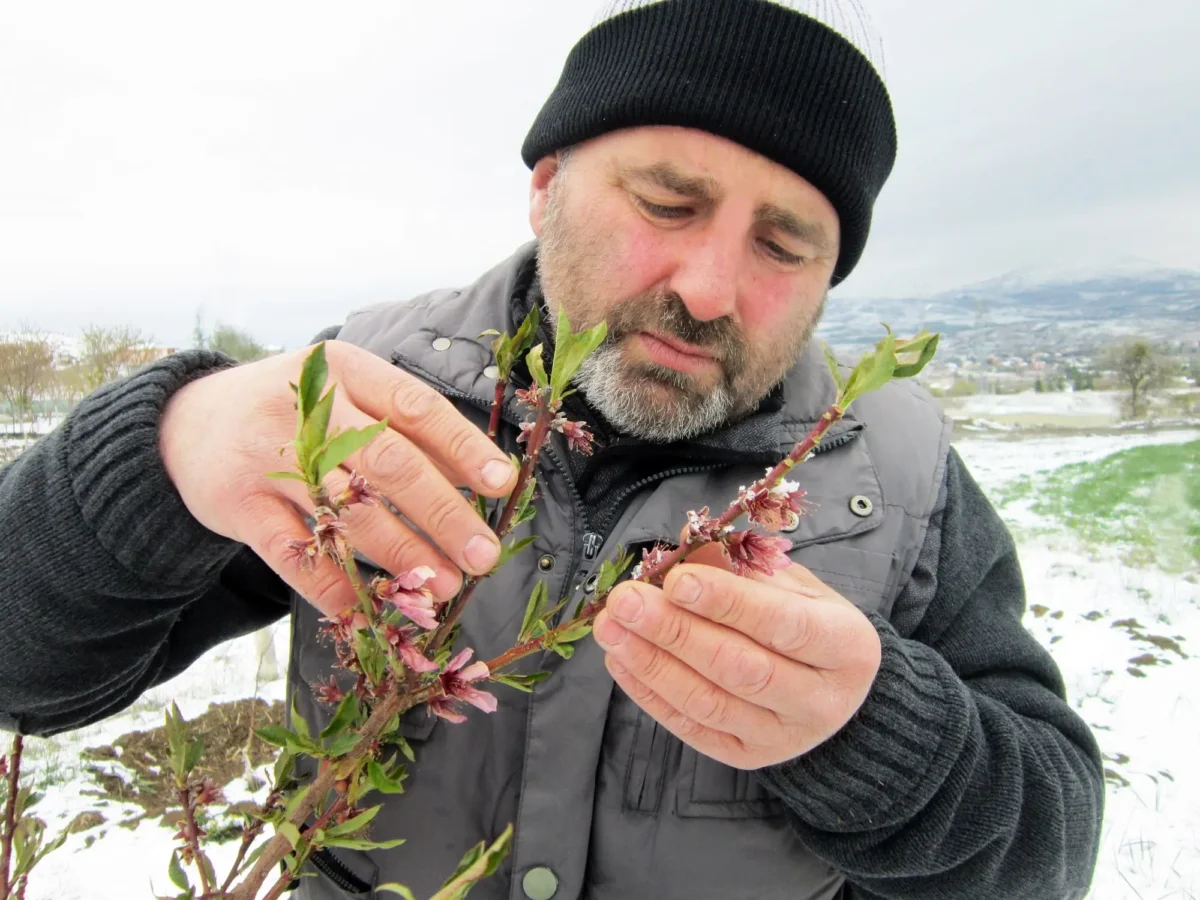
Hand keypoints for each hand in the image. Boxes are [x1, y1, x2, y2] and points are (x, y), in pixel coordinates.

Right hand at [160, 340, 516, 614]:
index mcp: (343, 370)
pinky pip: (296, 555)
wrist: (183, 426)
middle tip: (482, 555)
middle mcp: (305, 410)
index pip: (415, 407)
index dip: (463, 447)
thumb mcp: (345, 396)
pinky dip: (335, 586)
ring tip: (443, 585)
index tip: (502, 483)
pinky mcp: (237, 505)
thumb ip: (406, 429)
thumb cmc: (292, 414)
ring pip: (346, 514)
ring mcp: (267, 458)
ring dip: (401, 556)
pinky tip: (370, 608)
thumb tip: (479, 478)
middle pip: (387, 463)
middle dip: (442, 514)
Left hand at [593, 545, 881, 769]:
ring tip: (612, 628)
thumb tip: (684, 544)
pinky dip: (650, 693)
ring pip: (709, 702)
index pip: (784, 624)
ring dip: (651, 662)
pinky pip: (691, 727)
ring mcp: (782, 736)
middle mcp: (821, 700)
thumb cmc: (809, 625)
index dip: (727, 602)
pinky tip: (621, 660)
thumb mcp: (794, 587)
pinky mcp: (746, 756)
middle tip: (626, 600)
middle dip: (675, 631)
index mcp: (846, 646)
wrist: (833, 693)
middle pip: (740, 668)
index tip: (676, 579)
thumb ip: (743, 567)